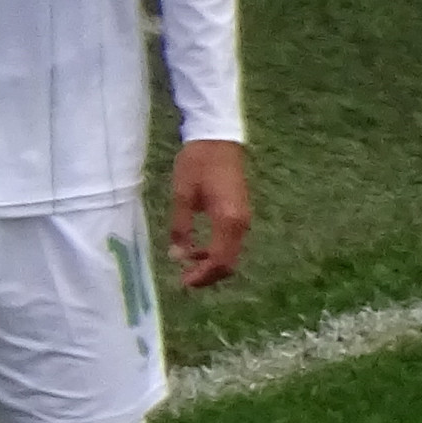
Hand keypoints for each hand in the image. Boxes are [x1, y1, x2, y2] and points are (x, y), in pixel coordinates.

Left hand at [169, 138, 249, 287]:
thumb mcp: (181, 196)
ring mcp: (244, 218)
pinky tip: (197, 249)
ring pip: (232, 253)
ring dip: (212, 264)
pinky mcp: (241, 212)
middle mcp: (241, 223)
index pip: (219, 260)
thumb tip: (177, 257)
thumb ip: (180, 228)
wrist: (217, 139)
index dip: (202, 276)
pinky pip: (231, 241)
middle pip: (229, 262)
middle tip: (185, 280)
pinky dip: (217, 251)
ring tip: (187, 265)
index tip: (183, 283)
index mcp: (228, 220)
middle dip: (208, 275)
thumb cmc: (197, 164)